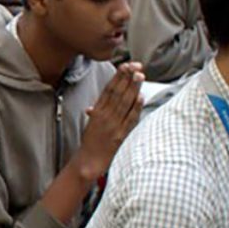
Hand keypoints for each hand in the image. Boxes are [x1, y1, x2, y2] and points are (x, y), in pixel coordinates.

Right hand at [75, 63, 145, 179]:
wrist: (88, 162)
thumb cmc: (90, 144)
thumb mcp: (89, 126)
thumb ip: (94, 114)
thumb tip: (91, 108)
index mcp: (97, 112)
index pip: (108, 90)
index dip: (117, 77)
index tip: (125, 65)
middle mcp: (105, 116)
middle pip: (117, 93)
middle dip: (127, 78)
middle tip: (135, 65)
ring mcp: (113, 125)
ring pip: (124, 103)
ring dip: (133, 88)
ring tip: (140, 75)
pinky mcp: (120, 135)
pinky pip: (129, 119)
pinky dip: (135, 108)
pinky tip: (140, 97)